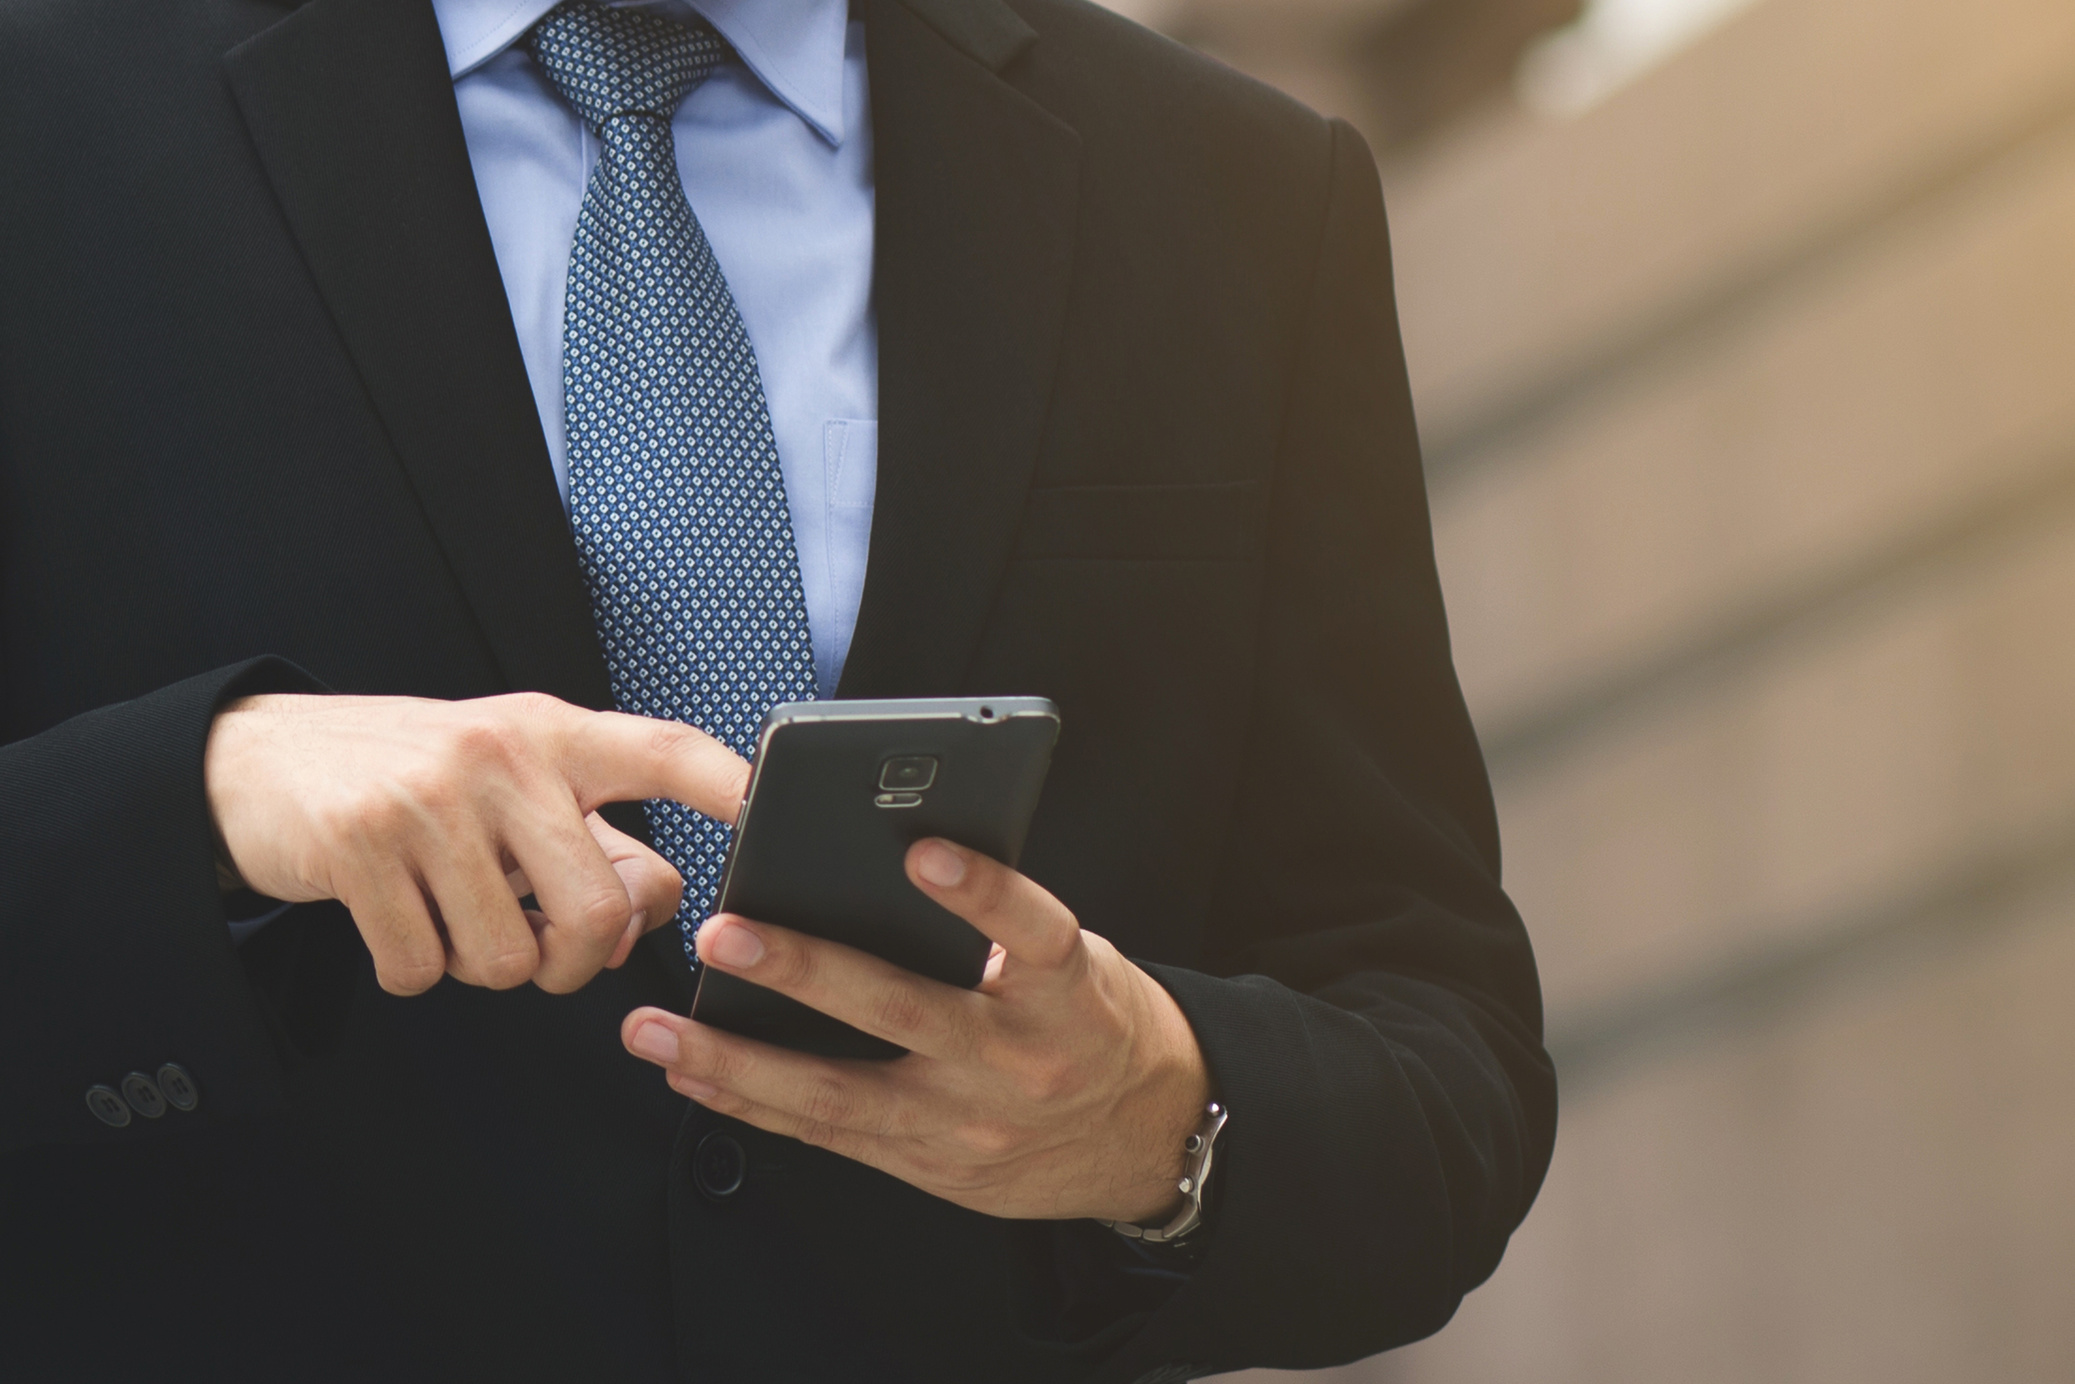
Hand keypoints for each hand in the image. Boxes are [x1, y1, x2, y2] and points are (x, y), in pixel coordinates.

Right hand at [206, 692, 748, 995]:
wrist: (259, 760)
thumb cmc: (417, 781)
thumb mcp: (513, 787)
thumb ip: (595, 845)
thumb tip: (645, 920)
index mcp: (553, 734)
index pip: (664, 751)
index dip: (730, 785)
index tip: (777, 813)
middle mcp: (501, 753)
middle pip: (598, 911)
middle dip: (574, 964)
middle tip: (540, 948)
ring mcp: (429, 797)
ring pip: (509, 959)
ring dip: (482, 967)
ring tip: (450, 912)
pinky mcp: (360, 845)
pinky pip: (423, 970)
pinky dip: (414, 971)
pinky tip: (395, 919)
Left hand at [621, 840, 1212, 1223]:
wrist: (1145, 1137)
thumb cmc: (1095, 1021)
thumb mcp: (1079, 962)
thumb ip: (1001, 927)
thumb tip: (896, 856)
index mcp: (1070, 997)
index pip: (1035, 934)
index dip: (984, 894)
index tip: (924, 850)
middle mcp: (1017, 1064)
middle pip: (903, 1012)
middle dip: (803, 973)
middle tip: (723, 932)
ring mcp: (967, 1125)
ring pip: (839, 1093)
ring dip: (736, 1061)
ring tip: (655, 1030)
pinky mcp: (930, 1166)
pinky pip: (828, 1135)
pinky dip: (753, 1103)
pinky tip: (692, 1074)